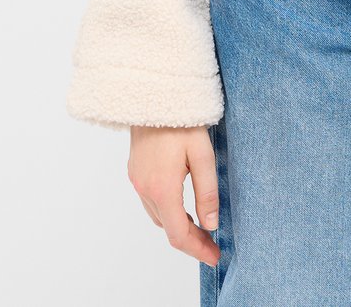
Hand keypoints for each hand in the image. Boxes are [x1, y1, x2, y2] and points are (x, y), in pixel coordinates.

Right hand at [127, 125, 220, 267]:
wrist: (153, 95)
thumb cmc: (182, 121)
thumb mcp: (203, 154)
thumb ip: (207, 191)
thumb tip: (211, 223)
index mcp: (162, 188)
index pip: (178, 234)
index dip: (197, 249)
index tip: (214, 257)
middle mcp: (145, 189)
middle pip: (167, 227)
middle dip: (190, 239)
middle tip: (213, 242)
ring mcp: (137, 181)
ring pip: (158, 216)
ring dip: (178, 225)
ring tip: (201, 225)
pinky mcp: (135, 172)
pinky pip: (151, 201)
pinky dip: (168, 210)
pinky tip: (182, 204)